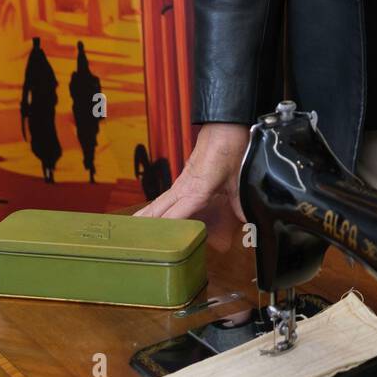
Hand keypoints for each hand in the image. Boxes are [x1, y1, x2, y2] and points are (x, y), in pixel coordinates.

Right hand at [134, 123, 247, 238]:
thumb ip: (240, 203)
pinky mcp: (181, 180)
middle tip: (131, 247)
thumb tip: (247, 221)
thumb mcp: (238, 180)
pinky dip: (152, 210)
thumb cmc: (229, 150)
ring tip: (129, 236)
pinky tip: (147, 218)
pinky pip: (163, 199)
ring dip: (143, 219)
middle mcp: (182, 189)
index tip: (155, 248)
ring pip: (156, 205)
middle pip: (156, 212)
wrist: (223, 128)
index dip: (163, 233)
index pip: (173, 217)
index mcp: (195, 191)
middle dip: (143, 230)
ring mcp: (179, 184)